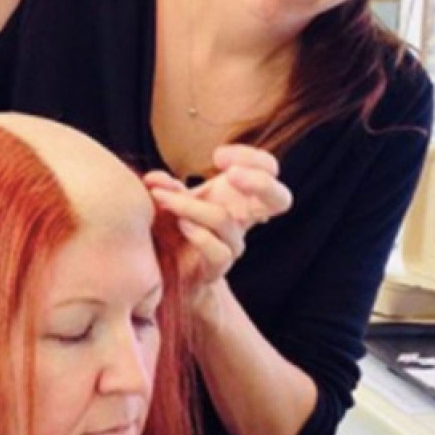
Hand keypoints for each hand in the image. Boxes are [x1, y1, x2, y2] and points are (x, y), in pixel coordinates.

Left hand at [143, 145, 292, 296]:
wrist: (164, 277)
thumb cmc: (173, 233)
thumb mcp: (171, 203)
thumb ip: (166, 188)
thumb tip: (154, 179)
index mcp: (237, 196)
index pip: (268, 169)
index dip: (252, 157)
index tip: (218, 157)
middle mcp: (241, 220)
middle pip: (281, 199)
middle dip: (262, 182)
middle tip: (230, 174)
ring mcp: (231, 245)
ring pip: (225, 220)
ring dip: (190, 206)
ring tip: (163, 199)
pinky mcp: (216, 268)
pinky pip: (219, 251)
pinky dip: (198, 235)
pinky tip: (180, 225)